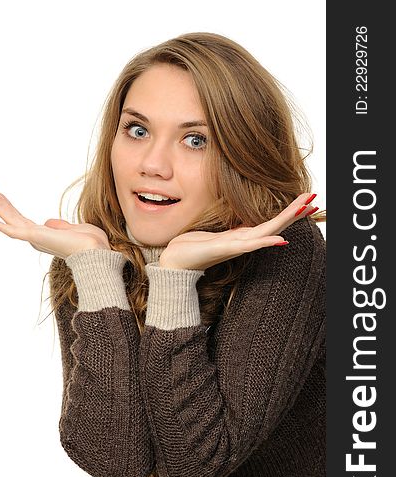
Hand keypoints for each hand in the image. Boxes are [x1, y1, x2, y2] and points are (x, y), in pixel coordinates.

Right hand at [0, 186, 109, 258]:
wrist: (95, 252)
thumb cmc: (90, 243)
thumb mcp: (73, 229)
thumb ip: (60, 226)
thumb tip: (48, 222)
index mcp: (44, 236)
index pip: (21, 220)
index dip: (9, 209)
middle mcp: (36, 238)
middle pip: (12, 217)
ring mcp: (34, 238)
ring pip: (10, 220)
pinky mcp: (34, 237)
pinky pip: (13, 231)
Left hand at [158, 192, 318, 269]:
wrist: (176, 262)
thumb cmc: (192, 246)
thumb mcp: (214, 233)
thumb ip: (230, 229)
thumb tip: (241, 223)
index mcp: (242, 236)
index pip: (271, 222)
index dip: (289, 212)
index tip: (306, 200)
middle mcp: (243, 241)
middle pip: (275, 224)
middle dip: (295, 211)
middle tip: (314, 199)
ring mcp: (237, 246)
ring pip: (267, 231)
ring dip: (286, 221)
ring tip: (305, 209)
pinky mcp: (226, 249)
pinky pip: (250, 245)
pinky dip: (266, 241)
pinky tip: (280, 239)